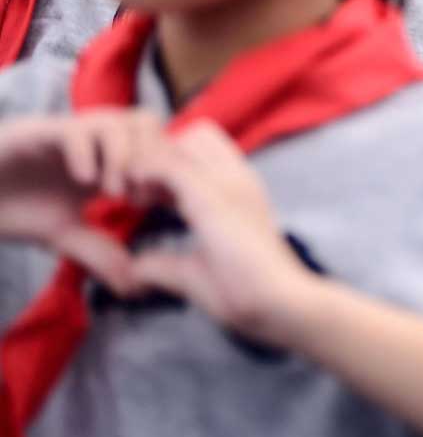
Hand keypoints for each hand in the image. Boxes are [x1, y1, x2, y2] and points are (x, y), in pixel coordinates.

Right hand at [0, 111, 166, 293]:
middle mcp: (91, 142)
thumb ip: (98, 252)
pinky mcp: (36, 133)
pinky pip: (74, 130)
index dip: (169, 173)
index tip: (165, 206)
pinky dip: (87, 153)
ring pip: (117, 120)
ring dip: (125, 157)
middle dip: (153, 160)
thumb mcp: (63, 234)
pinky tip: (82, 181)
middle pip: (147, 122)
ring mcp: (66, 135)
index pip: (158, 147)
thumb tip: (134, 286)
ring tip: (112, 193)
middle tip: (139, 199)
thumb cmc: (12, 206)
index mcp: (104, 161)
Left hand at [123, 122, 323, 349]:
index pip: (206, 149)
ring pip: (180, 141)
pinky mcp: (211, 196)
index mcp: (241, 190)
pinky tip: (132, 200)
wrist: (276, 303)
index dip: (173, 163)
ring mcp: (228, 182)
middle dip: (162, 155)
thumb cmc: (245, 292)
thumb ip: (165, 263)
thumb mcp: (196, 270)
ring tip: (134, 195)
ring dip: (150, 161)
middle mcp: (238, 177)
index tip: (151, 198)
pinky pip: (166, 164)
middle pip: (194, 133)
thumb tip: (134, 271)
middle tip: (140, 192)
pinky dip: (142, 174)